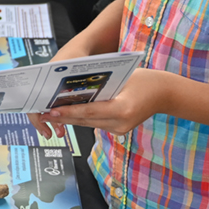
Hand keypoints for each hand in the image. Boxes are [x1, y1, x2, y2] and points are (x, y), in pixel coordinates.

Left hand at [29, 68, 170, 137]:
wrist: (165, 94)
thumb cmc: (145, 80)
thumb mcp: (122, 78)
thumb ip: (100, 87)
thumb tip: (73, 90)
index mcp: (122, 110)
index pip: (89, 112)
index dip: (68, 112)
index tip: (51, 110)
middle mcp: (121, 124)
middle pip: (85, 121)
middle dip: (63, 117)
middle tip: (43, 113)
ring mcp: (120, 130)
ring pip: (88, 124)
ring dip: (70, 119)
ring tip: (50, 114)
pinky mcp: (119, 130)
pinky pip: (96, 124)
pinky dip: (82, 118)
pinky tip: (67, 114)